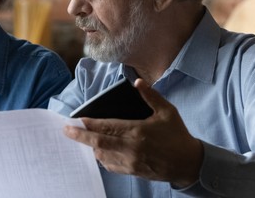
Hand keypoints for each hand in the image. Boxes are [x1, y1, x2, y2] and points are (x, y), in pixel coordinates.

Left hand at [63, 78, 202, 186]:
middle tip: (66, 131)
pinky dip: (101, 158)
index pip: (107, 127)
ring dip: (90, 147)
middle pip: (98, 143)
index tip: (76, 120)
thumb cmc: (178, 136)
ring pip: (101, 155)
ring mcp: (130, 162)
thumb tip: (138, 82)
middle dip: (79, 136)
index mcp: (137, 131)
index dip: (90, 124)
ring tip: (81, 139)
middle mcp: (131, 148)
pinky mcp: (132, 172)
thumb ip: (151, 96)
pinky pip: (110, 166)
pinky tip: (97, 151)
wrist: (189, 164)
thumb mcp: (167, 112)